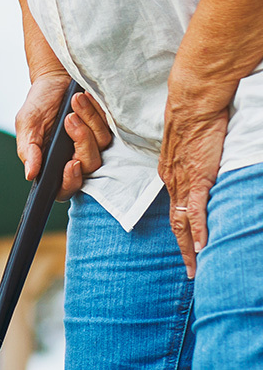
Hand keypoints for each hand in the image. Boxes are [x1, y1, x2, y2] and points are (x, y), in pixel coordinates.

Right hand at [15, 72, 111, 199]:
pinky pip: (111, 128)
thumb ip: (28, 149)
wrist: (55, 78)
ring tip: (76, 100)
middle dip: (82, 139)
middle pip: (89, 165)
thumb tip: (30, 174)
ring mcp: (93, 144)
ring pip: (102, 145)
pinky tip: (87, 98)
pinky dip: (98, 112)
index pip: (65, 188)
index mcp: (53, 163)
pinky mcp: (105, 129)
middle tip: (70, 118)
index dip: (71, 181)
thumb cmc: (39, 102)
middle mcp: (75, 157)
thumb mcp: (27, 123)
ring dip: (89, 120)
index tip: (72, 163)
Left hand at [159, 82, 231, 278]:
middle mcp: (172, 179)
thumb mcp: (186, 144)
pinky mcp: (197, 176)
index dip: (179, 231)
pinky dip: (199, 230)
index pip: (173, 208)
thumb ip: (188, 160)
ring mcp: (184, 180)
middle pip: (176, 221)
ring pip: (184, 221)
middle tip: (193, 271)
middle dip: (184, 248)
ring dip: (190, 248)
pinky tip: (202, 247)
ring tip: (197, 269)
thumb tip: (194, 167)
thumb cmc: (192, 116)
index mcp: (169, 171)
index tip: (185, 248)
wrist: (193, 101)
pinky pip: (197, 210)